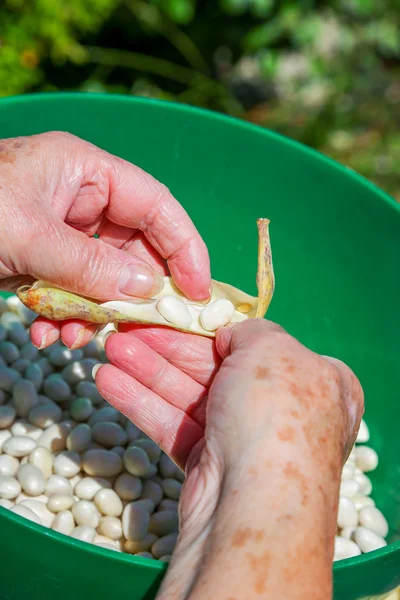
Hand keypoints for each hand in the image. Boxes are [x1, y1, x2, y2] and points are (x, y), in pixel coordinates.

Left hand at [0, 132, 209, 348]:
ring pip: (103, 276)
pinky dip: (65, 316)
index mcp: (86, 171)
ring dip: (93, 312)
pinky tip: (46, 335)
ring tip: (73, 337)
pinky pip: (71, 289)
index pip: (157, 205)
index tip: (199, 292)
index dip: (185, 247)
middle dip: (134, 292)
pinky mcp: (42, 258)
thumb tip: (148, 290)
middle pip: (134, 247)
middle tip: (140, 328)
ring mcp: (61, 231)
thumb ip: (91, 264)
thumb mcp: (29, 236)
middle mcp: (80, 198)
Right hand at [96, 319, 363, 599]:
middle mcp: (283, 410)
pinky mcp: (211, 466)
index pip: (264, 345)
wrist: (255, 502)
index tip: (181, 314)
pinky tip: (108, 381)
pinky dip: (143, 403)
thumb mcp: (273, 348)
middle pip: (217, 367)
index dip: (218, 329)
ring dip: (147, 370)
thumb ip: (252, 329)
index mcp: (317, 381)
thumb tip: (230, 336)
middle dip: (168, 347)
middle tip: (128, 329)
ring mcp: (245, 440)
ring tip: (109, 350)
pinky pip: (175, 425)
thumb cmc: (275, 411)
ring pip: (190, 395)